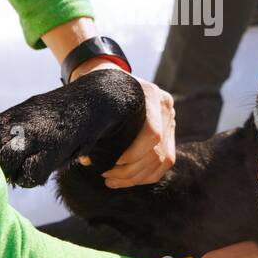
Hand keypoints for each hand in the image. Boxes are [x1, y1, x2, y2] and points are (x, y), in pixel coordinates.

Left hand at [71, 61, 174, 187]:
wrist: (109, 76)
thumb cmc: (99, 89)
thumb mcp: (98, 101)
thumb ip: (97, 125)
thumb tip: (88, 160)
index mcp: (151, 94)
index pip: (152, 133)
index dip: (133, 154)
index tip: (111, 164)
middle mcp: (166, 106)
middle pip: (159, 151)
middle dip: (131, 171)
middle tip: (107, 177)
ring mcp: (170, 118)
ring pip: (164, 160)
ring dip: (138, 177)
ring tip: (113, 181)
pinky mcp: (169, 131)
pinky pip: (165, 160)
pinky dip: (146, 174)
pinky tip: (126, 179)